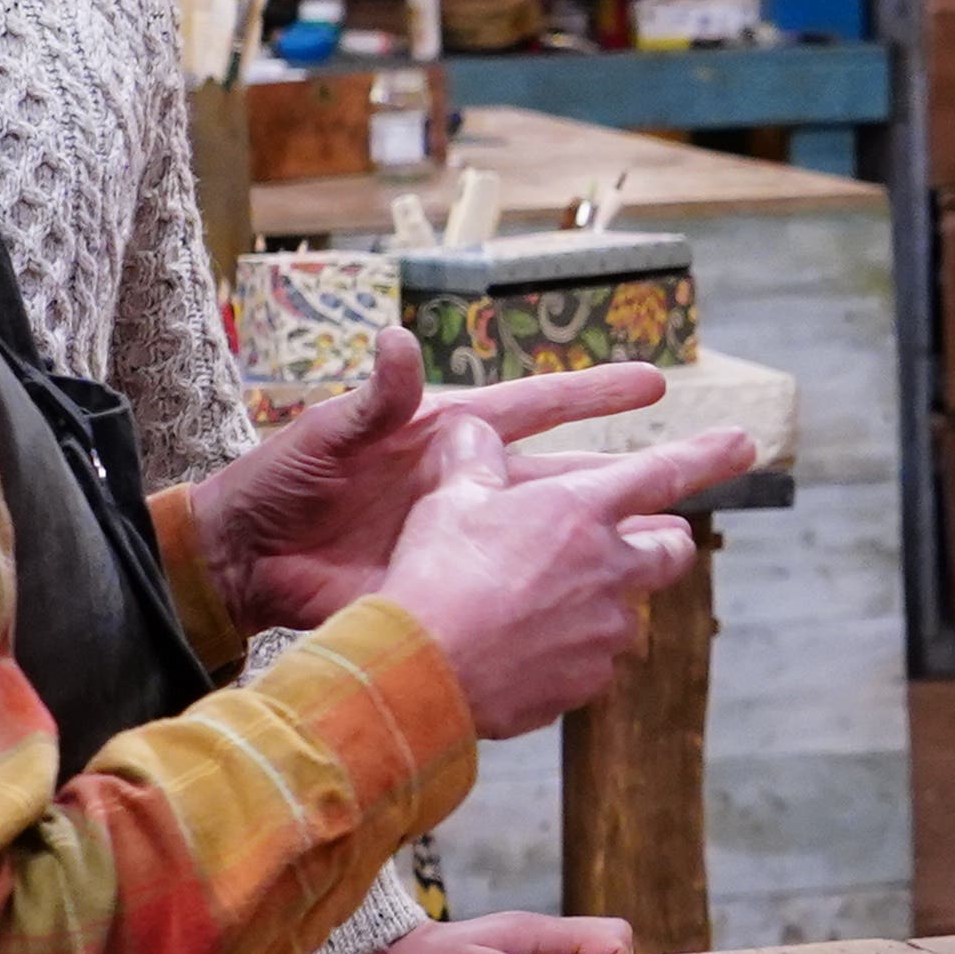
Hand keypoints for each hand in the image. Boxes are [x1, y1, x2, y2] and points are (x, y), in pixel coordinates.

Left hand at [190, 351, 666, 637]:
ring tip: (680, 545)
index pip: (539, 406)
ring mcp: (470, 541)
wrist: (245, 558)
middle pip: (574, 477)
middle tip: (709, 461)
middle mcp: (474, 486)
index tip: (657, 382)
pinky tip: (612, 611)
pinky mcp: (453, 587)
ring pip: (563, 541)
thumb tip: (400, 342)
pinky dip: (567, 600)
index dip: (596, 394)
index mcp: (451, 436)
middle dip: (643, 471)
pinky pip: (523, 594)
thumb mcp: (327, 431)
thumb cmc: (281, 481)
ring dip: (618, 544)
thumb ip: (375, 397)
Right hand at [367, 394, 763, 733]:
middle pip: (671, 551)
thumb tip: (472, 426)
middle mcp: (609, 570)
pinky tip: (524, 650)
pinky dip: (570, 652)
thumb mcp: (449, 499)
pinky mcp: (589, 681)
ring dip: (605, 603)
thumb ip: (472, 459)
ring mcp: (605, 631)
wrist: (423, 671)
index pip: (661, 472)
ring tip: (549, 605)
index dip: (707, 454)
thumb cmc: (435, 575)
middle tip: (644, 539)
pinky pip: (594, 661)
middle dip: (665, 541)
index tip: (744, 443)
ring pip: (629, 612)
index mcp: (580, 512)